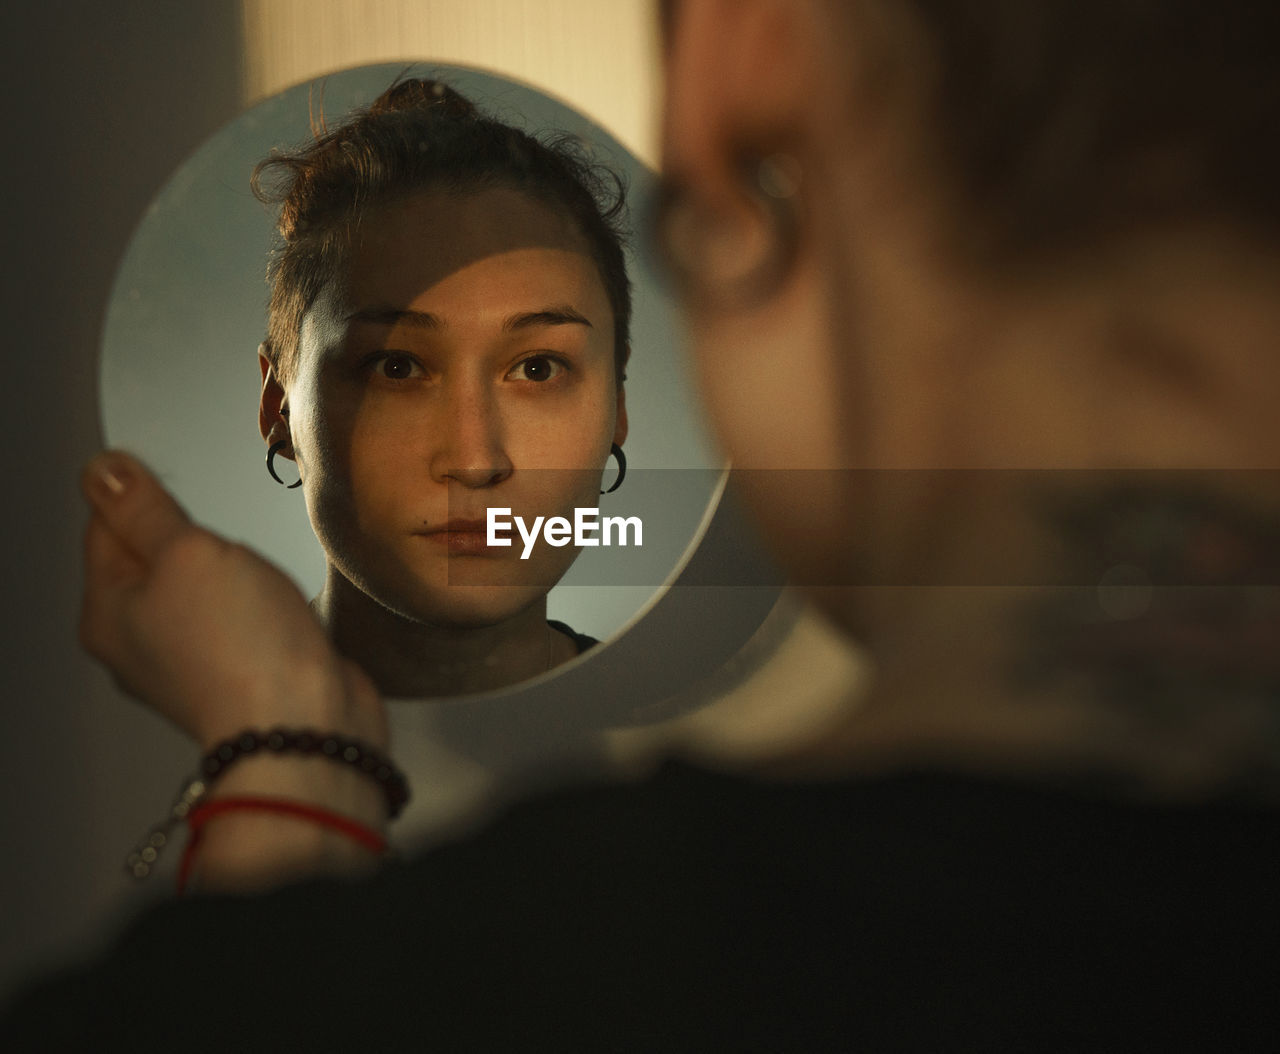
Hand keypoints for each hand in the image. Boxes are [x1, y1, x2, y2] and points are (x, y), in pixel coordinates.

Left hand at [79, 450, 386, 751]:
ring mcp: (190, 659)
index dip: (146, 495)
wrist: (305, 724)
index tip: (184, 493)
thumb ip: (144, 508)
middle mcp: (140, 641)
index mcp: (107, 612)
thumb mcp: (185, 552)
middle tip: (227, 548)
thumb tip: (103, 470)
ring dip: (237, 570)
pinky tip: (278, 609)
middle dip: (201, 537)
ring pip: (205, 584)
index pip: (105, 525)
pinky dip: (262, 603)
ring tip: (257, 584)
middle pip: (158, 555)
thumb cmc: (242, 647)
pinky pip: (242, 615)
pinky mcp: (239, 670)